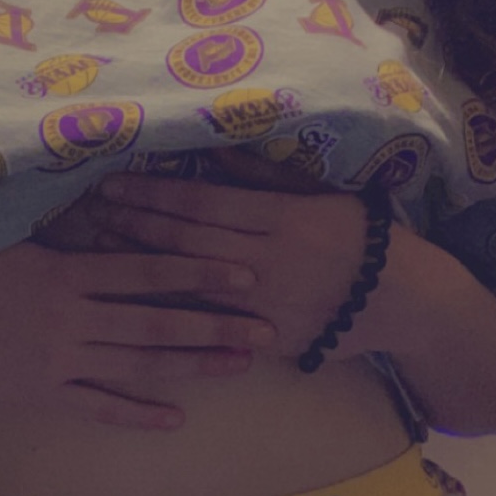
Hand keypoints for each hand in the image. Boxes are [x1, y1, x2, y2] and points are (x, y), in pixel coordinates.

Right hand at [0, 235, 277, 431]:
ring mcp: (60, 361)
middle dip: (215, 326)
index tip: (245, 273)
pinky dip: (137, 414)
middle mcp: (71, 319)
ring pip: (138, 366)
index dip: (199, 272)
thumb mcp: (27, 241)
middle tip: (265, 330)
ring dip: (193, 367)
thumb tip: (128, 204)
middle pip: (156, 323)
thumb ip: (79, 234)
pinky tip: (176, 418)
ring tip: (239, 365)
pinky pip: (100, 408)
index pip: (147, 271)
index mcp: (69, 273)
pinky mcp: (46, 395)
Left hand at [91, 147, 373, 364]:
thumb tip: (210, 154)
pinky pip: (216, 326)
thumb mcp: (318, 194)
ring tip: (102, 248)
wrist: (403, 300)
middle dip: (136, 224)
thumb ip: (263, 177)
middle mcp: (269, 261)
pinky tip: (140, 300)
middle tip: (92, 211)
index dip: (155, 193)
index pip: (203, 203)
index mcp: (281, 219)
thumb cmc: (357, 235)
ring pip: (193, 285)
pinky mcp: (271, 341)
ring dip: (143, 267)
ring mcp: (267, 305)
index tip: (115, 182)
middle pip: (188, 241)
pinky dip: (175, 312)